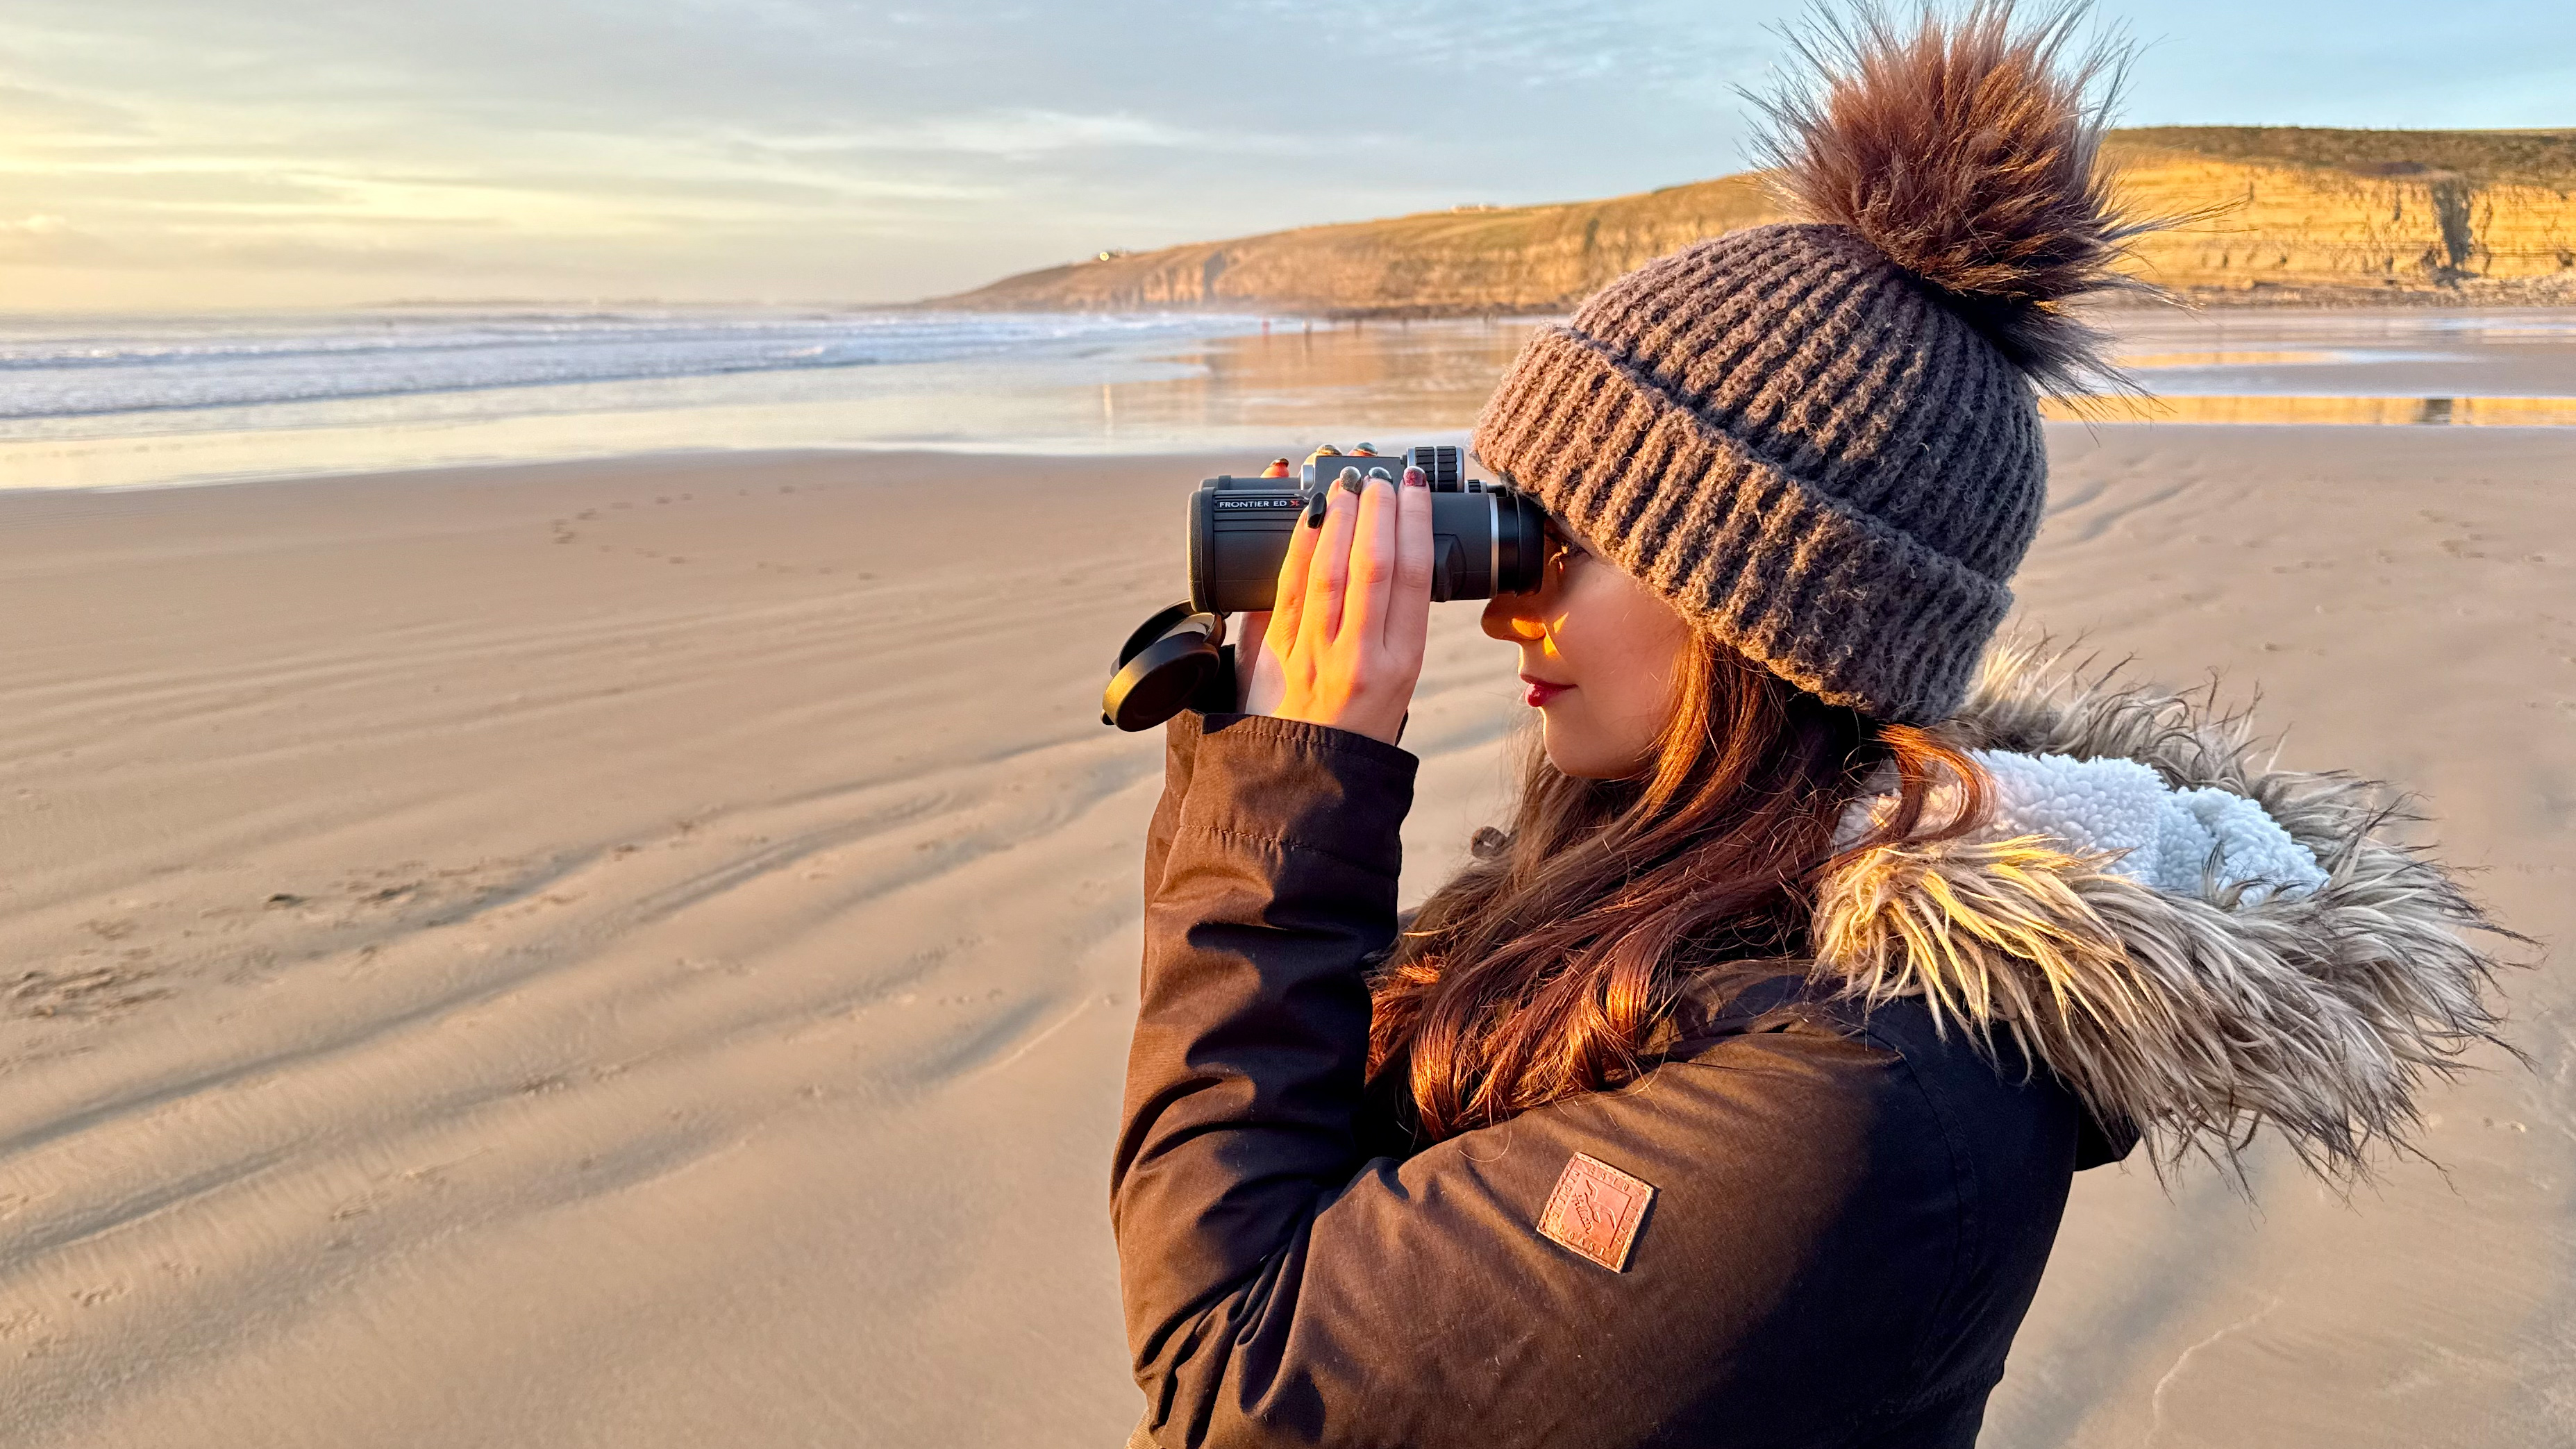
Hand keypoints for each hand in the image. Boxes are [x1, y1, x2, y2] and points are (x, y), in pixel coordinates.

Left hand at [1241, 465, 1432, 745]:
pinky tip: (1305, 518)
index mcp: (1401, 663)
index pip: (1414, 578)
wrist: (1309, 774)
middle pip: (1373, 567)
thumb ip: (1391, 622)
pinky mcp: (1278, 651)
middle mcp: (1361, 657)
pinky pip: (1287, 588)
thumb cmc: (1358, 725)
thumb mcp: (1398, 681)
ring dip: (1336, 519)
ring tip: (1343, 483)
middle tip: (1378, 474)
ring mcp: (1316, 653)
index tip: (1415, 487)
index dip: (1414, 523)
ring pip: (1328, 573)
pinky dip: (1297, 547)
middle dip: (1376, 511)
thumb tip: (1384, 553)